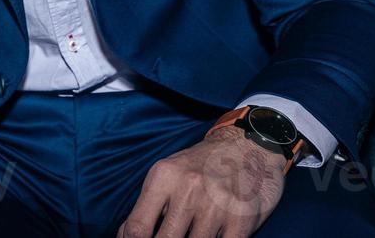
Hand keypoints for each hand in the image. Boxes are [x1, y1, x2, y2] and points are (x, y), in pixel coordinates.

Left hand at [118, 127, 285, 237]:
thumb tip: (125, 236)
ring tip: (192, 234)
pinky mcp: (241, 219)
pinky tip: (213, 236)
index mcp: (164, 177)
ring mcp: (217, 204)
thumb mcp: (168, 174)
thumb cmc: (201, 165)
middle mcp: (189, 188)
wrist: (249, 145)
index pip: (138, 228)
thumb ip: (147, 206)